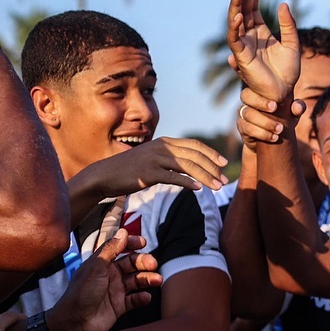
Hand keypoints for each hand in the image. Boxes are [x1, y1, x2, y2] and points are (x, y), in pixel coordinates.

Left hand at [47, 209, 159, 330]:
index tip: (142, 243)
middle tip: (153, 264)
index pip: (119, 249)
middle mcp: (110, 276)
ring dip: (148, 279)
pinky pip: (136, 299)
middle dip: (144, 262)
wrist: (74, 323)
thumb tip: (123, 232)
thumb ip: (110, 249)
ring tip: (157, 281)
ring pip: (137, 280)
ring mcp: (115, 291)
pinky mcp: (120, 306)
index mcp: (101, 264)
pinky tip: (145, 297)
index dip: (130, 244)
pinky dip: (143, 297)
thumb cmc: (81, 293)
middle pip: (132, 264)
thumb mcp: (95, 268)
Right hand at [79, 136, 228, 193]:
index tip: (224, 163)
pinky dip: (187, 182)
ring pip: (187, 166)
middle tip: (224, 180)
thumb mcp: (153, 158)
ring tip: (217, 187)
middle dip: (213, 168)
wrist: (105, 175)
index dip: (211, 154)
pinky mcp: (148, 173)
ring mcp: (154, 159)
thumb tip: (191, 166)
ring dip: (205, 177)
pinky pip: (172, 177)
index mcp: (164, 142)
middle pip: (195, 156)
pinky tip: (198, 188)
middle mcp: (161, 148)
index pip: (194, 145)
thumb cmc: (131, 169)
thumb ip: (171, 158)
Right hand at [227, 0, 300, 103]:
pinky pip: (234, 39)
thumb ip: (288, 25)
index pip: (253, 9)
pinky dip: (235, 27)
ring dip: (236, 6)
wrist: (285, 90)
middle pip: (243, 11)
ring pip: (235, 22)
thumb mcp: (292, 43)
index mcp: (261, 32)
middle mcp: (250, 37)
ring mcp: (244, 45)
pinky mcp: (241, 56)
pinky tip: (240, 16)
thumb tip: (284, 4)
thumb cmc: (288, 70)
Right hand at [236, 87, 304, 147]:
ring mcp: (244, 113)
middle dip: (261, 103)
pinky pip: (247, 128)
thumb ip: (297, 108)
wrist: (272, 140)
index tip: (276, 104)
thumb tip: (297, 107)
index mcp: (261, 93)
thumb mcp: (293, 115)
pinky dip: (261, 133)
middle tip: (274, 109)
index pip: (256, 85)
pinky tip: (273, 137)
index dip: (263, 92)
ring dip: (264, 122)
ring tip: (279, 129)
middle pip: (246, 95)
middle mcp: (250, 101)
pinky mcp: (242, 127)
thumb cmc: (283, 120)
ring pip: (247, 113)